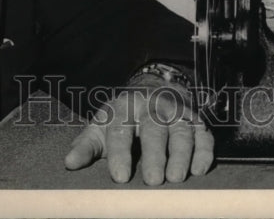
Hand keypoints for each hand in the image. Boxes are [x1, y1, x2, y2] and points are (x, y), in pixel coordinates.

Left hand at [64, 81, 213, 183]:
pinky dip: (204, 150)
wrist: (151, 91)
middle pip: (155, 128)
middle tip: (154, 181)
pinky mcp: (195, 120)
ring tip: (177, 178)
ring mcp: (176, 112)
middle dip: (155, 154)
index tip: (120, 177)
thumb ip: (87, 145)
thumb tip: (69, 164)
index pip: (121, 130)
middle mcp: (152, 107)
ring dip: (181, 154)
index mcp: (124, 109)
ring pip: (181, 130)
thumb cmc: (121, 119)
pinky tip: (200, 169)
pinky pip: (203, 133)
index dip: (120, 154)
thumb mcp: (101, 127)